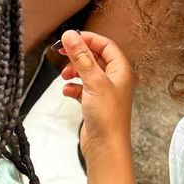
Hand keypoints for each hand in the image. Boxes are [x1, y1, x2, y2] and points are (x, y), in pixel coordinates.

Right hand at [60, 29, 134, 159]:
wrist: (106, 147)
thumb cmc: (107, 116)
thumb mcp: (93, 81)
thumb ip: (81, 57)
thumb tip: (70, 36)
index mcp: (121, 70)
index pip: (106, 45)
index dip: (88, 39)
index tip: (70, 38)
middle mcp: (115, 80)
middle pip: (95, 58)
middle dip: (78, 55)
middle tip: (61, 52)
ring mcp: (105, 92)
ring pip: (87, 73)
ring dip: (74, 71)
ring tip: (64, 76)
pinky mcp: (95, 104)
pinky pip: (83, 89)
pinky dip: (74, 87)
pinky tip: (67, 91)